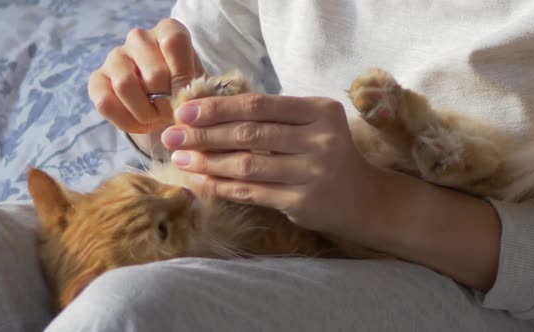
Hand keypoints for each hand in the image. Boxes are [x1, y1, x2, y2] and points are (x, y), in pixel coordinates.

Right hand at [88, 18, 203, 132]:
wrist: (164, 107)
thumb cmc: (184, 92)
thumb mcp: (198, 88)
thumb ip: (195, 90)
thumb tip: (183, 98)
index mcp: (168, 32)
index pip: (174, 41)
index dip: (183, 74)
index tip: (187, 96)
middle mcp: (139, 38)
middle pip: (154, 73)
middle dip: (167, 103)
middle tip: (173, 114)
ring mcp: (115, 57)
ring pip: (125, 85)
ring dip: (145, 113)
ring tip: (156, 119)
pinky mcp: (97, 80)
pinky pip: (105, 102)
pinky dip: (126, 121)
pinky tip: (139, 123)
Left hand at [161, 94, 379, 233]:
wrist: (362, 198)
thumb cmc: (327, 155)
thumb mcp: (311, 126)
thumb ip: (273, 117)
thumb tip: (210, 113)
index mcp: (320, 111)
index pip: (260, 105)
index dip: (218, 107)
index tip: (185, 110)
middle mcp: (320, 140)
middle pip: (250, 133)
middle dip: (204, 134)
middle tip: (172, 135)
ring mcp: (312, 173)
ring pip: (247, 165)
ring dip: (207, 161)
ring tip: (180, 158)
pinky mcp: (302, 202)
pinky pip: (251, 192)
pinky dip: (222, 185)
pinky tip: (200, 180)